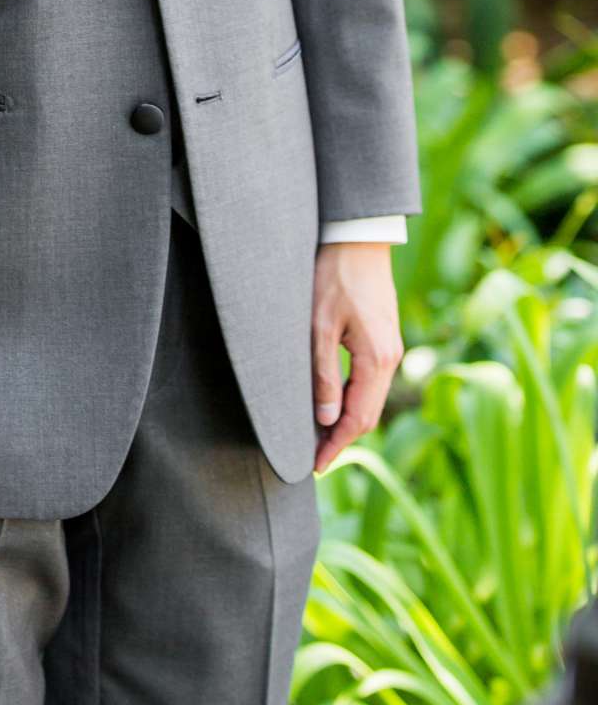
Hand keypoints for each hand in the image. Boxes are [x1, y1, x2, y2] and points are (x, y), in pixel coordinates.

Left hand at [311, 240, 403, 474]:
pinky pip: (370, 381)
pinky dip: (353, 400)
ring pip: (371, 399)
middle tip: (315, 459)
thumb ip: (322, 373)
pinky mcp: (383, 339)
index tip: (316, 465)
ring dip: (348, 421)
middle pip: (368, 414)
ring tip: (320, 438)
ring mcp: (390, 348)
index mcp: (376, 359)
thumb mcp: (318, 326)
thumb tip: (325, 418)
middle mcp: (390, 359)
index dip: (337, 445)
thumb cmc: (334, 277)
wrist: (358, 239)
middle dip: (342, 439)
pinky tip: (333, 404)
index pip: (358, 418)